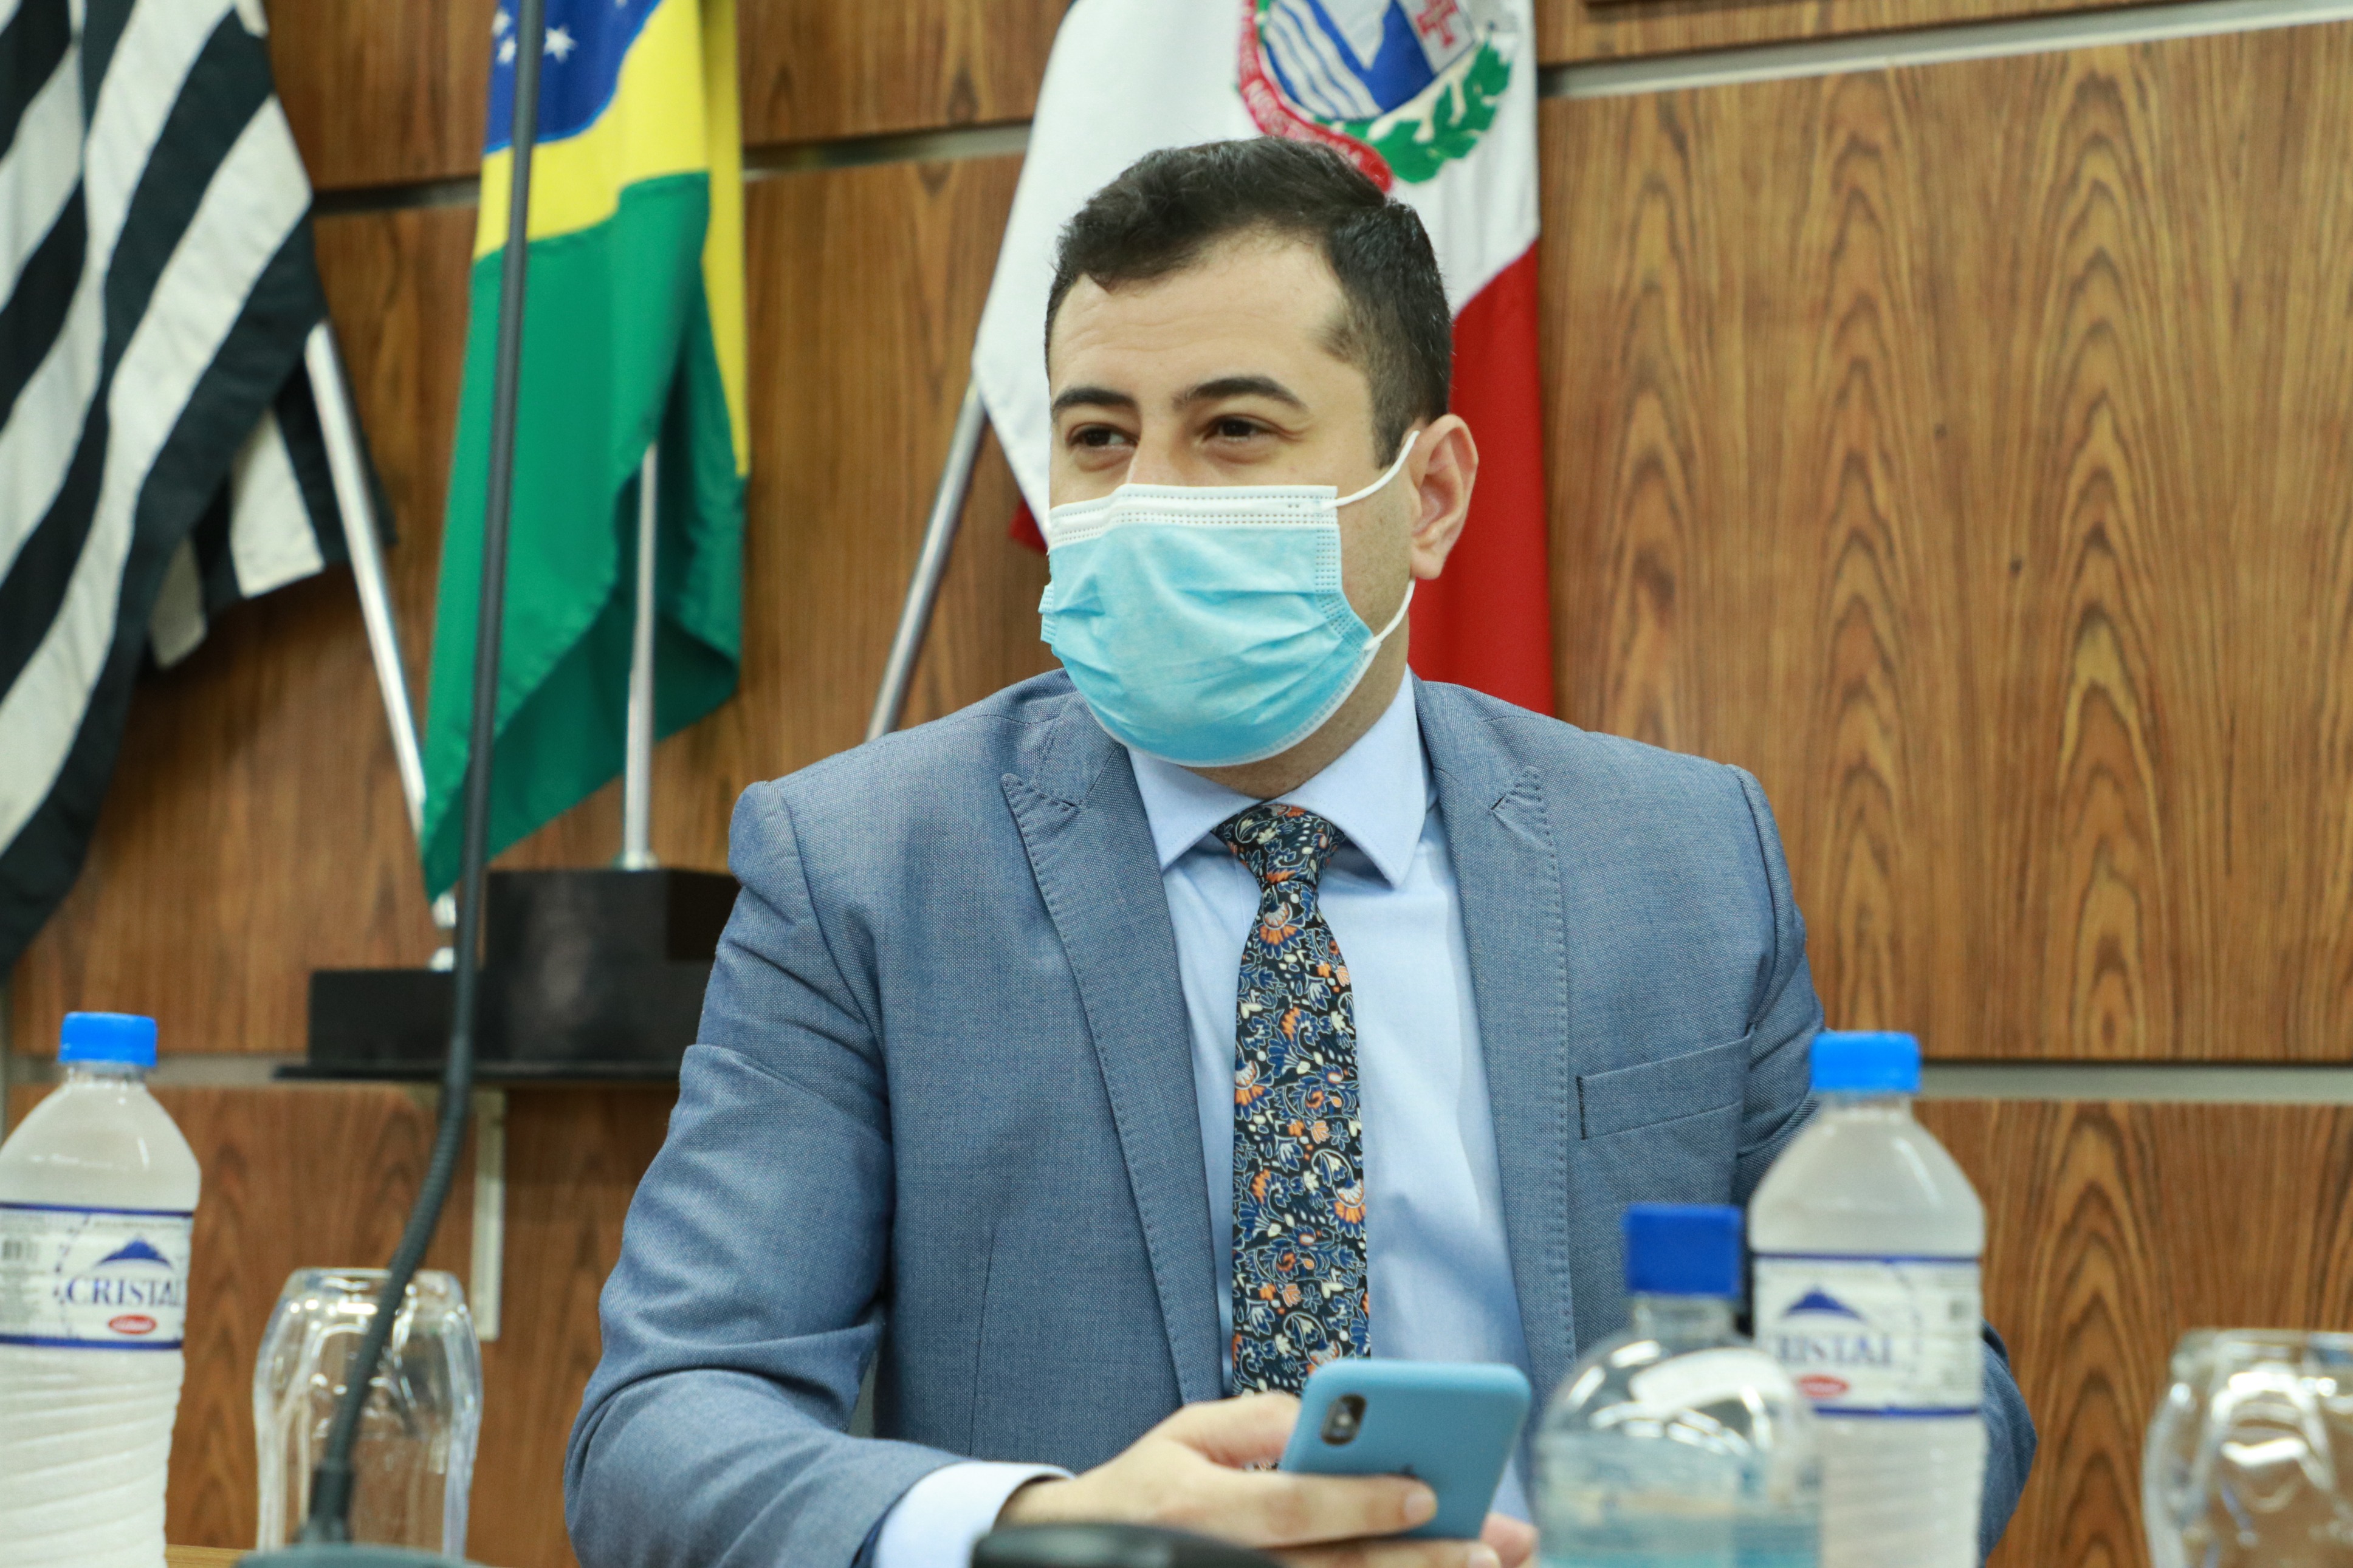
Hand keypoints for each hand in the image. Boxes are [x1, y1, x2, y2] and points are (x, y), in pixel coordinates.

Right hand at [996, 1393, 1537, 1566]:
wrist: (1085, 1554)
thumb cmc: (1148, 1485)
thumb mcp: (1185, 1431)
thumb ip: (1254, 1420)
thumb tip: (1322, 1408)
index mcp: (1198, 1503)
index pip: (1291, 1506)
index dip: (1360, 1501)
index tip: (1428, 1488)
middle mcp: (1221, 1559)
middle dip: (1417, 1560)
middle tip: (1488, 1548)